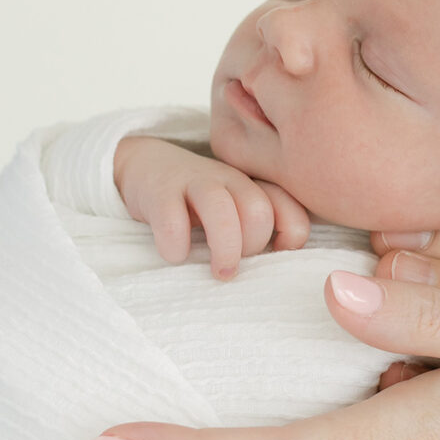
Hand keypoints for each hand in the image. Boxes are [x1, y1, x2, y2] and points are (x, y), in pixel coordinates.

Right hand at [114, 135, 310, 279]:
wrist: (148, 166)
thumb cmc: (201, 201)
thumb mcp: (238, 208)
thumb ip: (263, 227)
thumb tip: (282, 265)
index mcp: (254, 186)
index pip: (291, 210)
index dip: (291, 240)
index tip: (273, 255)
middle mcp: (229, 180)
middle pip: (258, 211)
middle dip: (252, 246)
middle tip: (235, 265)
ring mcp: (194, 182)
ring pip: (220, 210)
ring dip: (224, 249)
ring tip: (220, 272)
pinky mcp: (160, 192)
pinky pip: (172, 222)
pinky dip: (176, 248)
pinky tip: (176, 255)